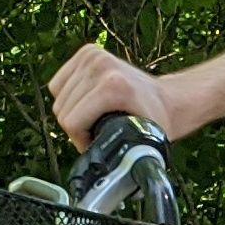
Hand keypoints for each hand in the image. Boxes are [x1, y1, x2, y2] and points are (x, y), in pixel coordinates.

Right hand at [49, 43, 176, 150]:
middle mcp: (101, 66)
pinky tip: (85, 101)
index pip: (70, 122)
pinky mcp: (88, 52)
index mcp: (113, 87)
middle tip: (97, 130)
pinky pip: (58, 82)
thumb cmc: (153, 123)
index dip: (80, 140)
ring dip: (72, 112)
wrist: (166, 99)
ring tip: (93, 117)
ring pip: (58, 97)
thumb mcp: (138, 144)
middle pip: (62, 110)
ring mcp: (94, 56)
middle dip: (77, 127)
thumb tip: (98, 172)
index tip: (97, 141)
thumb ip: (116, 158)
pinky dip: (67, 95)